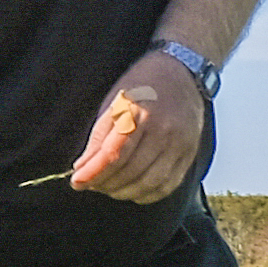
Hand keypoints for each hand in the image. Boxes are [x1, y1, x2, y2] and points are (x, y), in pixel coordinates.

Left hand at [66, 49, 209, 204]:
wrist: (182, 72)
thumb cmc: (143, 85)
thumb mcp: (114, 102)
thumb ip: (99, 138)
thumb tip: (82, 169)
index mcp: (140, 113)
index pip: (114, 153)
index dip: (94, 173)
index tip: (77, 182)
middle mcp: (164, 130)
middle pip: (131, 171)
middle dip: (105, 183)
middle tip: (91, 184)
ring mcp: (180, 144)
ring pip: (149, 183)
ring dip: (124, 192)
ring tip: (108, 188)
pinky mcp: (190, 153)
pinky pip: (168, 185)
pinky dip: (147, 194)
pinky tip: (133, 191)